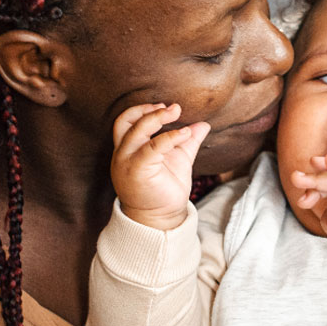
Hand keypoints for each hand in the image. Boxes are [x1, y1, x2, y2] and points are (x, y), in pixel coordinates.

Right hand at [110, 103, 209, 230]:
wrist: (162, 218)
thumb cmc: (166, 190)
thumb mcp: (178, 159)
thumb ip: (187, 141)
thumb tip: (203, 124)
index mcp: (128, 149)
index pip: (126, 121)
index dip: (143, 110)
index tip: (165, 107)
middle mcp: (123, 154)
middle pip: (125, 121)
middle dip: (148, 110)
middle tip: (173, 108)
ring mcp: (127, 163)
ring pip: (135, 131)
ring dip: (156, 118)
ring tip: (176, 113)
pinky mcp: (137, 171)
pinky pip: (152, 148)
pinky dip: (169, 137)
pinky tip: (185, 134)